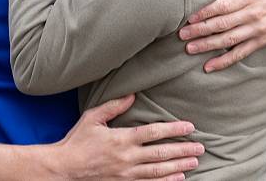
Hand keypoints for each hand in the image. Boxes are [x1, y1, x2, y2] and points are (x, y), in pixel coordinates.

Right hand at [46, 94, 202, 180]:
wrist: (65, 168)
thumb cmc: (77, 141)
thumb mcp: (92, 118)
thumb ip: (113, 106)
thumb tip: (132, 94)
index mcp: (121, 138)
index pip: (153, 132)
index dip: (173, 129)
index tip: (189, 127)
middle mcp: (127, 157)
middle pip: (161, 153)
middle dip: (183, 150)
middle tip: (200, 147)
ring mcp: (127, 174)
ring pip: (159, 171)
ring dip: (179, 166)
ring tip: (194, 162)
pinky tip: (178, 179)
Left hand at [177, 0, 265, 72]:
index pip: (225, 5)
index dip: (207, 12)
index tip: (190, 17)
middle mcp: (253, 14)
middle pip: (223, 24)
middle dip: (201, 30)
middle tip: (181, 35)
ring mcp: (257, 30)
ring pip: (229, 40)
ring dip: (208, 46)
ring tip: (189, 48)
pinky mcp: (261, 42)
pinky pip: (240, 53)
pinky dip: (224, 61)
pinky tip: (208, 67)